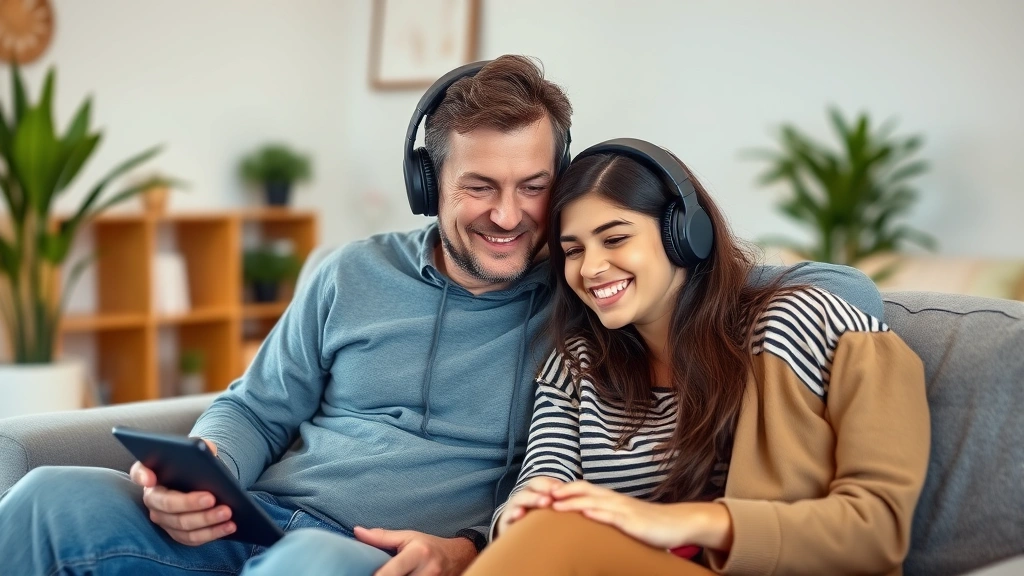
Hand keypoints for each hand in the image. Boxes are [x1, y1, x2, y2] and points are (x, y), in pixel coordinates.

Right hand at [129, 438, 235, 545]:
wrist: (204, 480)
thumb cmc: (196, 463)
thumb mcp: (198, 450)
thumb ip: (200, 446)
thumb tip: (206, 448)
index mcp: (152, 474)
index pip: (139, 472)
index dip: (142, 475)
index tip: (151, 477)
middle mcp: (152, 499)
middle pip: (166, 505)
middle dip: (189, 503)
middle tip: (212, 498)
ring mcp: (164, 519)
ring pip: (182, 525)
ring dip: (206, 520)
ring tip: (227, 512)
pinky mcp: (178, 533)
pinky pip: (193, 538)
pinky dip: (212, 533)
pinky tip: (229, 526)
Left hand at [354, 526, 475, 575]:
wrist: (459, 556)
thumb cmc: (429, 545)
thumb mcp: (408, 537)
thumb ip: (382, 537)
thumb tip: (356, 531)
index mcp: (418, 554)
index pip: (391, 572)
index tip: (365, 575)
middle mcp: (428, 571)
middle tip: (373, 574)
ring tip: (384, 574)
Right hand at [495, 476, 564, 536]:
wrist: (516, 537)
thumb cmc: (538, 522)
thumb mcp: (550, 512)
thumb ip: (563, 505)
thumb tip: (586, 504)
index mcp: (536, 491)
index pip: (544, 481)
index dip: (552, 483)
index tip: (562, 488)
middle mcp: (525, 496)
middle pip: (533, 486)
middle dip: (544, 488)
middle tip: (556, 493)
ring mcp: (514, 507)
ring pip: (521, 498)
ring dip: (533, 498)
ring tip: (545, 502)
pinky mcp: (506, 520)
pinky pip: (508, 515)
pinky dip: (514, 513)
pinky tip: (520, 514)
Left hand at [551, 480, 732, 550]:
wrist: (676, 524)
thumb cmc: (647, 523)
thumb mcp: (621, 517)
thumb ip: (604, 515)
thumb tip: (583, 519)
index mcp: (610, 498)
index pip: (581, 488)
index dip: (562, 489)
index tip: (542, 493)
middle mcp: (615, 500)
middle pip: (583, 490)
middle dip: (561, 493)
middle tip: (540, 496)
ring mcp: (624, 510)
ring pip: (595, 502)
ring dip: (574, 503)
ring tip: (554, 505)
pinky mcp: (634, 523)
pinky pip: (615, 517)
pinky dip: (599, 514)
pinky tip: (587, 515)